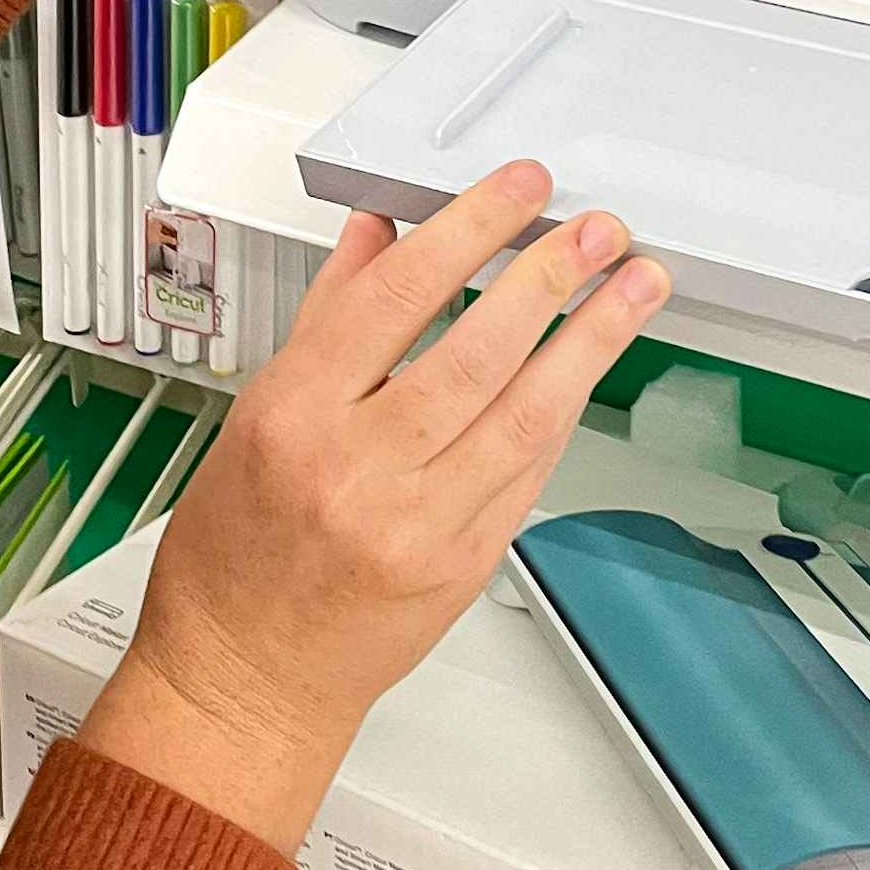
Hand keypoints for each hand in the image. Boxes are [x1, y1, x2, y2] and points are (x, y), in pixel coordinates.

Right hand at [71, 162, 669, 850]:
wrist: (247, 678)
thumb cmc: (235, 554)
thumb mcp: (254, 414)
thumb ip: (330, 318)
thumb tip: (379, 232)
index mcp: (293, 415)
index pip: (395, 297)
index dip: (469, 232)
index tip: (519, 192)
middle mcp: (356, 469)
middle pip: (473, 353)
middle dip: (548, 280)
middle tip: (595, 230)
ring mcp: (417, 524)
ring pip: (523, 414)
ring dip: (591, 341)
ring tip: (633, 284)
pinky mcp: (464, 564)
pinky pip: (528, 472)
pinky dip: (563, 410)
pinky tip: (591, 365)